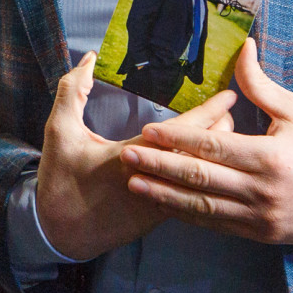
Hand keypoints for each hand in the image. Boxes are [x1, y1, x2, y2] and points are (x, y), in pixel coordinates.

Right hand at [35, 52, 236, 260]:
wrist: (58, 234)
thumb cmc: (60, 181)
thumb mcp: (59, 130)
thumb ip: (72, 90)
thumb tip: (88, 58)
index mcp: (134, 158)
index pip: (184, 132)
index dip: (210, 112)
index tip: (230, 96)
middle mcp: (155, 182)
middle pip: (203, 155)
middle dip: (223, 132)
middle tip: (233, 111)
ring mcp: (160, 202)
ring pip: (202, 176)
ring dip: (215, 155)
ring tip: (227, 134)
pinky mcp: (158, 217)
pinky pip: (191, 191)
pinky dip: (201, 172)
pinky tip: (206, 163)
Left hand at [122, 39, 292, 244]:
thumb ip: (261, 84)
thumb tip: (242, 46)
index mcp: (270, 157)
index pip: (210, 147)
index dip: (175, 140)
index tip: (147, 131)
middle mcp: (263, 192)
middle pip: (198, 179)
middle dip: (157, 168)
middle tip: (126, 157)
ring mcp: (262, 218)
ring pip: (203, 208)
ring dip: (165, 196)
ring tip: (134, 183)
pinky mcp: (263, 235)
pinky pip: (218, 225)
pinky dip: (190, 215)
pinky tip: (166, 204)